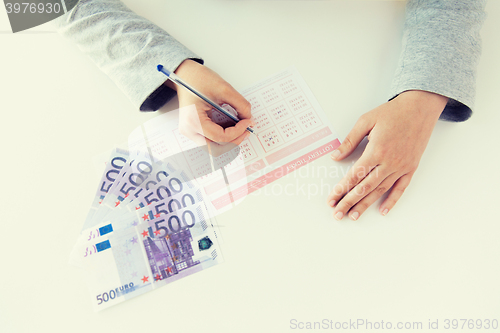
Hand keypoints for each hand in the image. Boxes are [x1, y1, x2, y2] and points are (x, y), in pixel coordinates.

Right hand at [166, 60, 253, 153]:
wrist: (184, 75)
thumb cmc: (199, 79)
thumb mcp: (224, 89)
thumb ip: (240, 105)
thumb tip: (249, 118)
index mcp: (193, 121)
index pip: (220, 137)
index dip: (238, 132)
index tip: (248, 122)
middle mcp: (189, 130)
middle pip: (216, 148)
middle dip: (234, 141)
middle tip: (246, 130)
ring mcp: (190, 132)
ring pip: (214, 147)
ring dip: (229, 140)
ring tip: (240, 128)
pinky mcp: (193, 129)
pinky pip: (210, 140)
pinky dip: (223, 136)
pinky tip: (231, 126)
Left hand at [326, 90, 447, 219]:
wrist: (420, 107)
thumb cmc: (392, 112)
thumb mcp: (366, 121)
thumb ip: (350, 140)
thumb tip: (335, 156)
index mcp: (376, 150)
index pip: (354, 175)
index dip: (341, 189)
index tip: (331, 199)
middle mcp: (389, 162)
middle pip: (365, 187)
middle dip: (349, 202)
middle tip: (337, 214)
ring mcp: (402, 166)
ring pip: (380, 191)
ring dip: (366, 205)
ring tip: (354, 216)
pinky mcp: (411, 167)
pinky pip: (400, 188)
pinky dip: (392, 201)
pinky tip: (383, 211)